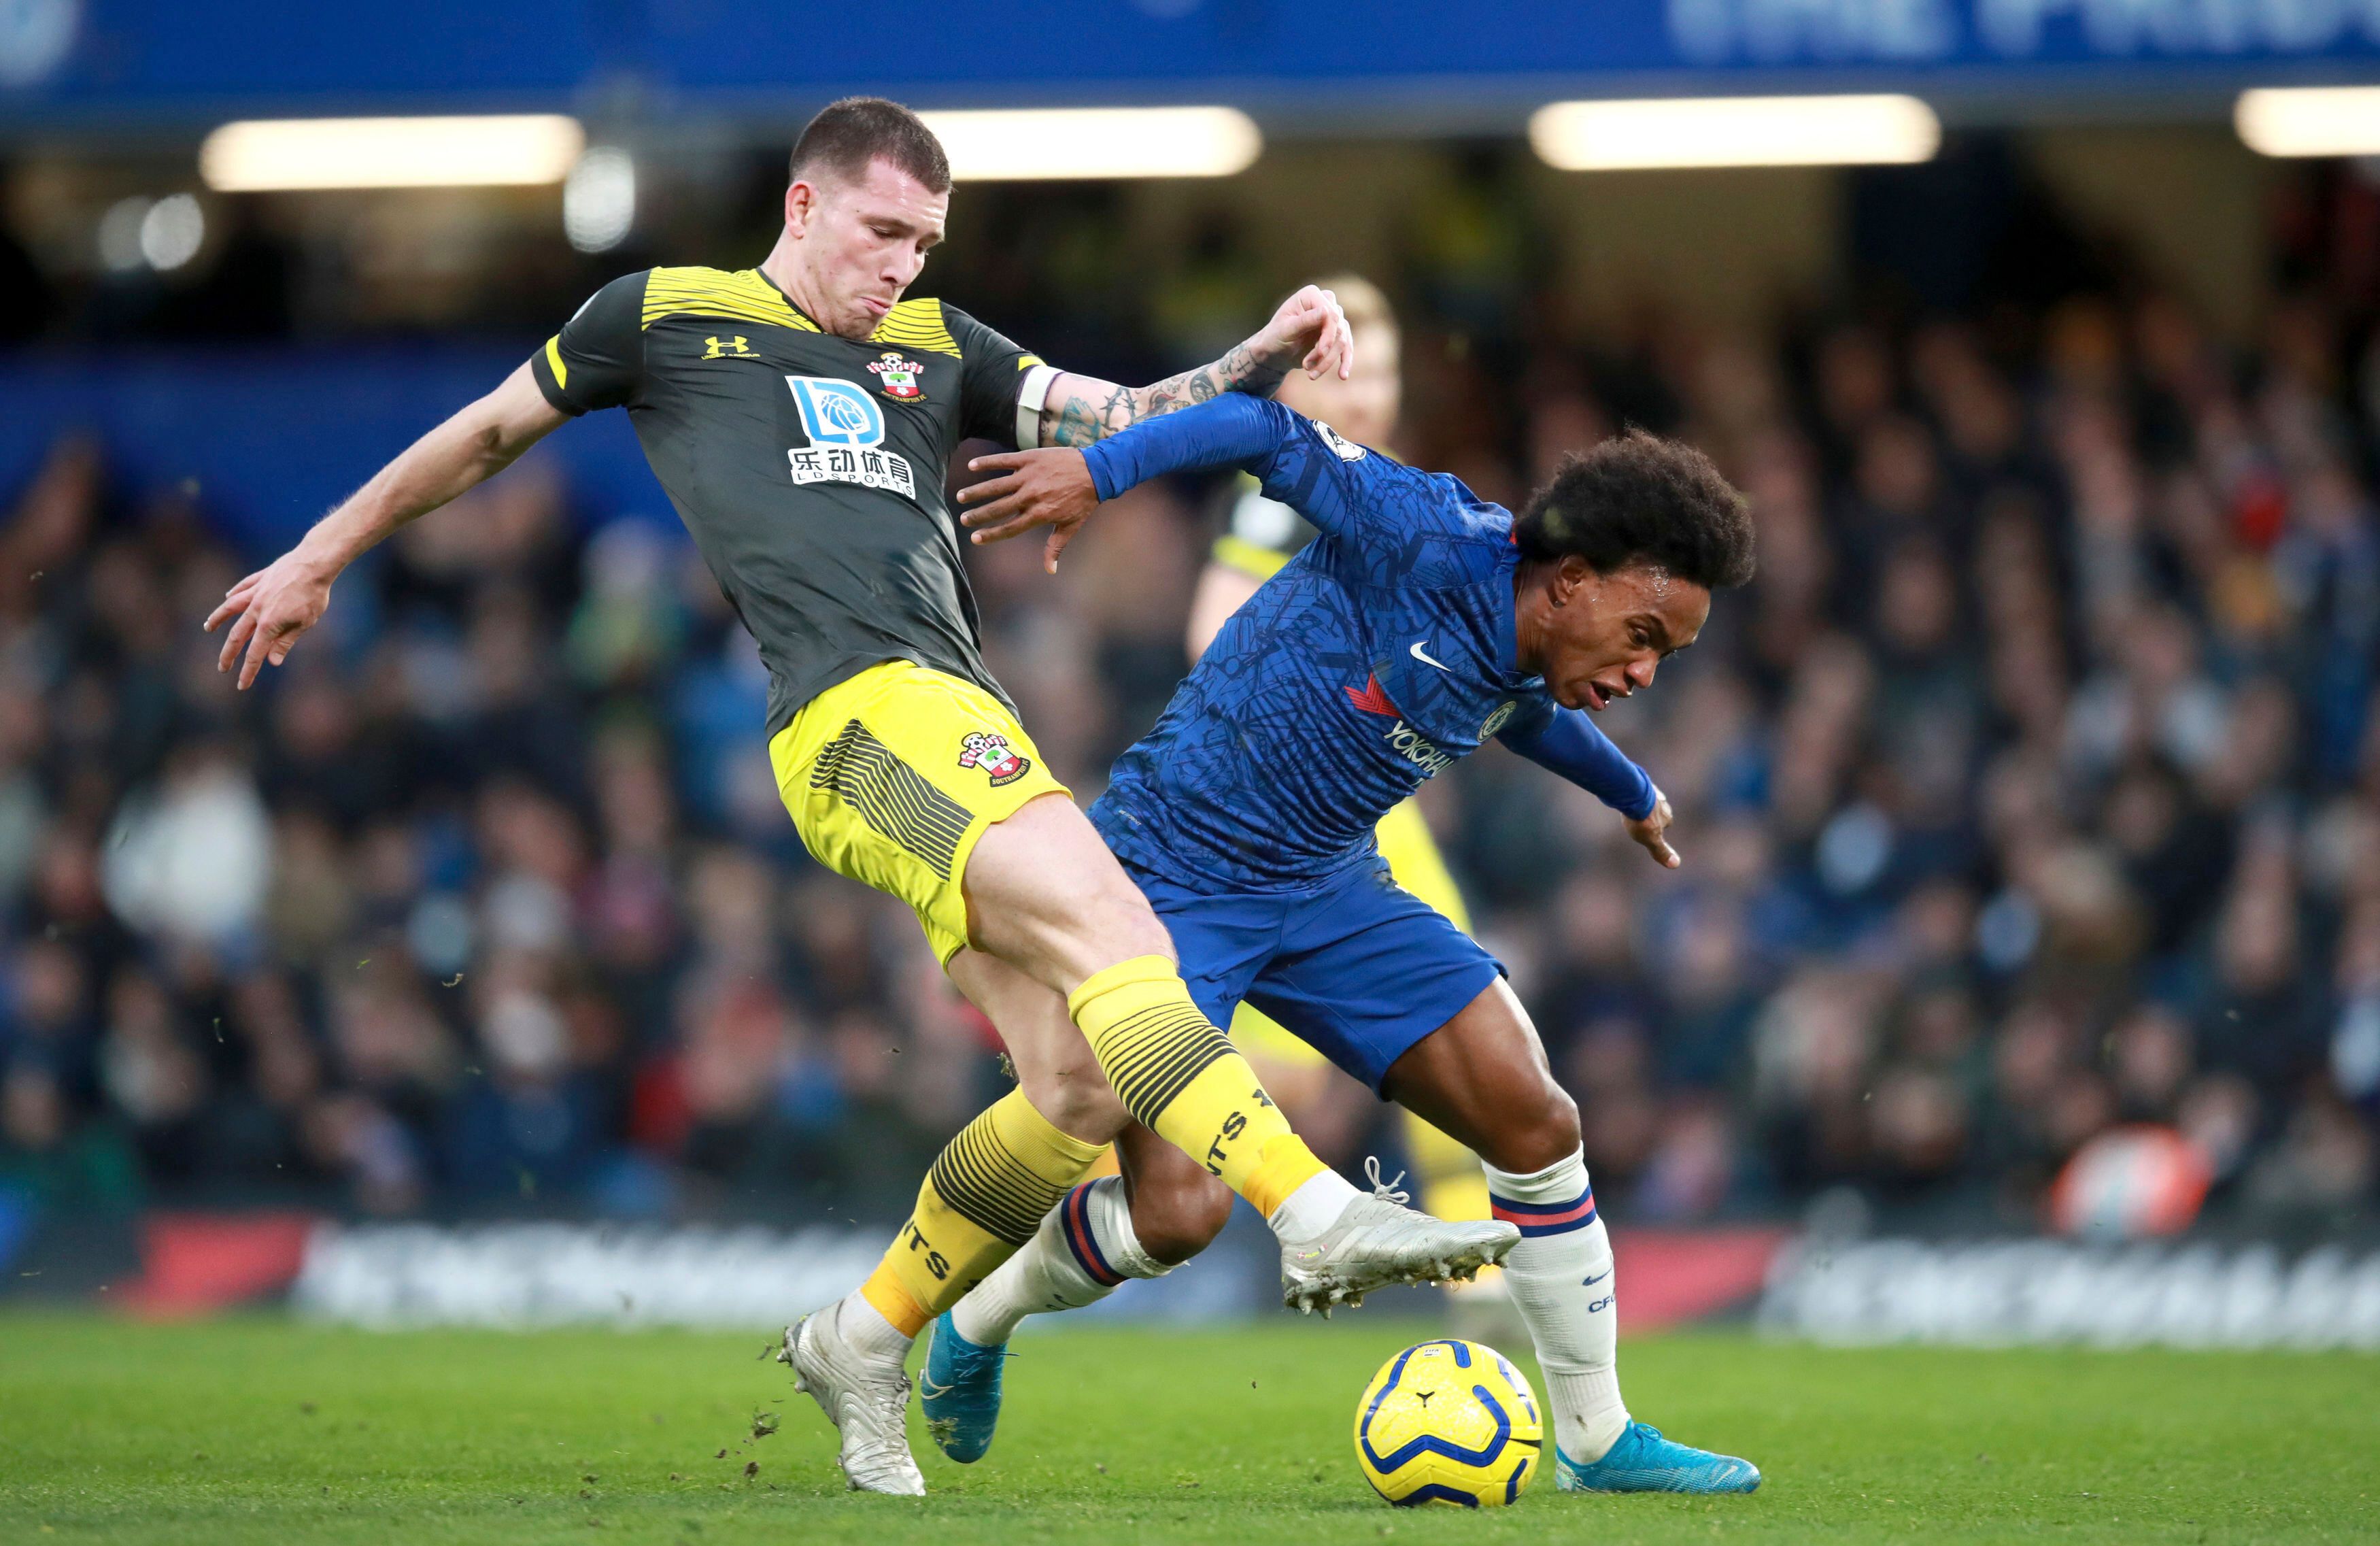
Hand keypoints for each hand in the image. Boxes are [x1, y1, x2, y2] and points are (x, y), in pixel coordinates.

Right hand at [203, 550, 336, 688]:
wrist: (313, 563)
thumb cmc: (313, 595)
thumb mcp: (305, 623)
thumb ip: (286, 642)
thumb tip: (272, 661)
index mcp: (268, 623)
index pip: (255, 654)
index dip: (248, 671)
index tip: (241, 685)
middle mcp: (256, 608)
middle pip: (237, 635)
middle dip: (229, 654)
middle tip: (222, 668)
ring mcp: (256, 592)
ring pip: (231, 607)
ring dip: (218, 618)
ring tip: (208, 627)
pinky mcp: (261, 578)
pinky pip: (243, 587)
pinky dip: (234, 593)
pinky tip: (228, 596)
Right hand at [958, 448, 1100, 573]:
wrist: (1096, 470)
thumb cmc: (1083, 500)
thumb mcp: (1071, 526)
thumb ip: (1056, 547)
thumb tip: (1050, 570)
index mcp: (1039, 514)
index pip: (1009, 528)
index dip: (991, 534)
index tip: (975, 538)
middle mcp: (1031, 496)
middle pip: (998, 508)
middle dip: (978, 515)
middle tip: (963, 519)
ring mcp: (1029, 476)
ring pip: (996, 485)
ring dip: (976, 491)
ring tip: (960, 497)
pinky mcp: (1030, 459)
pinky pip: (1004, 460)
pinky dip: (987, 462)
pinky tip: (972, 465)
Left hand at [1248, 284, 1352, 382]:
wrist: (1275, 351)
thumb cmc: (1275, 337)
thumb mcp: (1286, 330)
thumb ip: (1305, 320)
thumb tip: (1326, 311)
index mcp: (1311, 295)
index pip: (1330, 314)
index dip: (1328, 334)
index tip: (1321, 352)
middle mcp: (1325, 302)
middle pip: (1338, 328)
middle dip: (1324, 352)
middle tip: (1307, 368)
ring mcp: (1333, 317)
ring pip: (1342, 341)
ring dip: (1327, 361)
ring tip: (1310, 375)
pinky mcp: (1337, 333)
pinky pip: (1346, 347)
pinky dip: (1345, 362)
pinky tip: (1343, 376)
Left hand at [1625, 786, 1679, 869]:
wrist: (1632, 795)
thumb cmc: (1641, 819)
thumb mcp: (1651, 840)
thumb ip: (1662, 852)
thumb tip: (1676, 865)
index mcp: (1667, 815)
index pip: (1666, 822)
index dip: (1658, 827)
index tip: (1651, 830)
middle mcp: (1662, 802)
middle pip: (1659, 809)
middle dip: (1651, 813)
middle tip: (1640, 818)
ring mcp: (1652, 790)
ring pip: (1649, 798)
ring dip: (1642, 802)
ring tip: (1631, 807)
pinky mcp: (1640, 781)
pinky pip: (1638, 788)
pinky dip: (1634, 793)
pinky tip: (1625, 796)